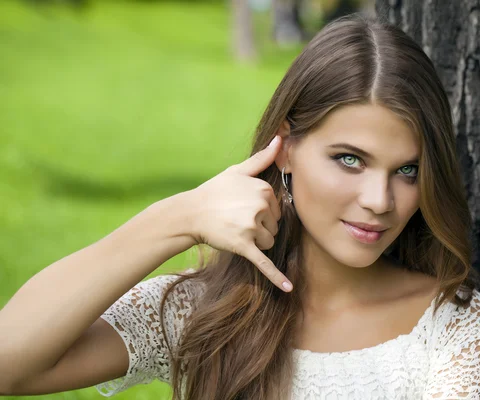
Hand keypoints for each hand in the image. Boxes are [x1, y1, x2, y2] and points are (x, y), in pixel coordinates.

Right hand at [181, 136, 292, 291]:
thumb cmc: (215, 191)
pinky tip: (287, 288)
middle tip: (237, 220)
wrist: (190, 212)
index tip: (244, 208)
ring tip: (235, 231)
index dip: (263, 212)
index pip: (277, 208)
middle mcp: (261, 206)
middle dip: (260, 227)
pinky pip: (264, 263)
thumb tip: (281, 138)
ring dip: (256, 242)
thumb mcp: (238, 171)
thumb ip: (262, 158)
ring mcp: (252, 227)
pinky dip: (277, 277)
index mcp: (264, 189)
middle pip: (275, 226)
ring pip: (269, 242)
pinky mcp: (244, 246)